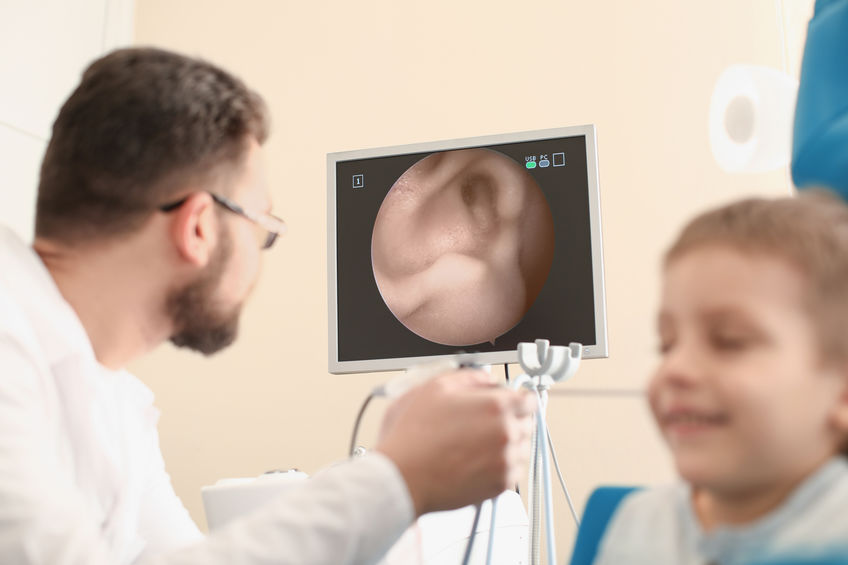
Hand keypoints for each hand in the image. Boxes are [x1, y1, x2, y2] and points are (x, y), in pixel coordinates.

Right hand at [376, 369, 534, 515]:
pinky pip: (513, 470)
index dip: (518, 399)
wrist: (404, 476)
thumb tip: (489, 380)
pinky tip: (478, 460)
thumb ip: (471, 377)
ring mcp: (505, 461)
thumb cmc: (415, 435)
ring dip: (508, 443)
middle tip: (486, 423)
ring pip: (522, 448)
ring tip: (478, 443)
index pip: (529, 400)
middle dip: (512, 420)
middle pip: (527, 423)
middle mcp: (507, 434)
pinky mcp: (500, 485)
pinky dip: (502, 465)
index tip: (511, 403)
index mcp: (497, 406)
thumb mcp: (437, 387)